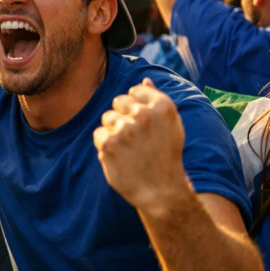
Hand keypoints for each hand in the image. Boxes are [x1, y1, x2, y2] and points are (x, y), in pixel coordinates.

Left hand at [93, 79, 191, 214]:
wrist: (161, 191)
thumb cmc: (166, 157)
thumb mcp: (171, 125)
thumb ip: (157, 99)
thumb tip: (145, 79)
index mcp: (163, 106)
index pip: (135, 90)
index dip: (136, 107)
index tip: (143, 124)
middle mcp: (144, 114)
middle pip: (118, 101)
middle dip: (123, 117)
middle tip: (135, 139)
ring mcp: (126, 128)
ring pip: (107, 117)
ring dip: (113, 131)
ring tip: (128, 149)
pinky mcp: (109, 143)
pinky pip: (98, 134)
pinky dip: (104, 145)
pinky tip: (119, 157)